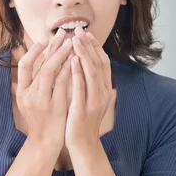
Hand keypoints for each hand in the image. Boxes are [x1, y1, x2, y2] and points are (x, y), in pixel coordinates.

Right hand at [16, 29, 73, 150]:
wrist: (44, 142)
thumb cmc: (40, 120)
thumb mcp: (30, 101)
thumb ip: (32, 83)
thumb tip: (35, 62)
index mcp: (22, 92)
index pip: (24, 66)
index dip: (33, 51)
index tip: (44, 40)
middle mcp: (29, 95)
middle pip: (39, 66)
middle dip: (52, 48)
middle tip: (62, 34)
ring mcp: (41, 102)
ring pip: (49, 72)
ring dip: (61, 55)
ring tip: (70, 43)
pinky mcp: (54, 107)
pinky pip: (61, 85)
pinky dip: (68, 71)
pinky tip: (76, 61)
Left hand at [65, 26, 112, 150]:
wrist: (83, 145)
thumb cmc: (82, 121)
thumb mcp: (89, 99)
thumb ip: (88, 83)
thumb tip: (82, 64)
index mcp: (104, 89)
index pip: (102, 62)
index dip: (95, 47)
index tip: (86, 33)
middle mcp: (102, 93)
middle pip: (99, 63)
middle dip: (89, 45)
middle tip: (79, 30)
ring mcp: (94, 101)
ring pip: (91, 73)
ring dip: (84, 54)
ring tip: (75, 40)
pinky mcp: (83, 109)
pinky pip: (81, 88)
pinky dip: (77, 73)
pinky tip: (71, 61)